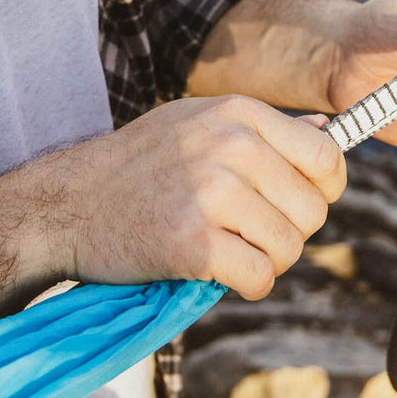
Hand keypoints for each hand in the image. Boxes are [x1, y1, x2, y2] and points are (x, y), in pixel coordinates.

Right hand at [52, 96, 344, 300]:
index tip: (294, 203)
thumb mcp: (198, 122)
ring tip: (226, 248)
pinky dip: (247, 284)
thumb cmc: (139, 165)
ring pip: (290, 248)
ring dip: (265, 260)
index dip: (322, 190)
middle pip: (313, 210)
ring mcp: (213, 193)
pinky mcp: (194, 243)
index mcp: (239, 113)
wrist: (67, 204)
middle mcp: (232, 146)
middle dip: (288, 231)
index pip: (327, 157)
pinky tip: (217, 271)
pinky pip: (260, 278)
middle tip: (245, 232)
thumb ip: (263, 127)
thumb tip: (329, 130)